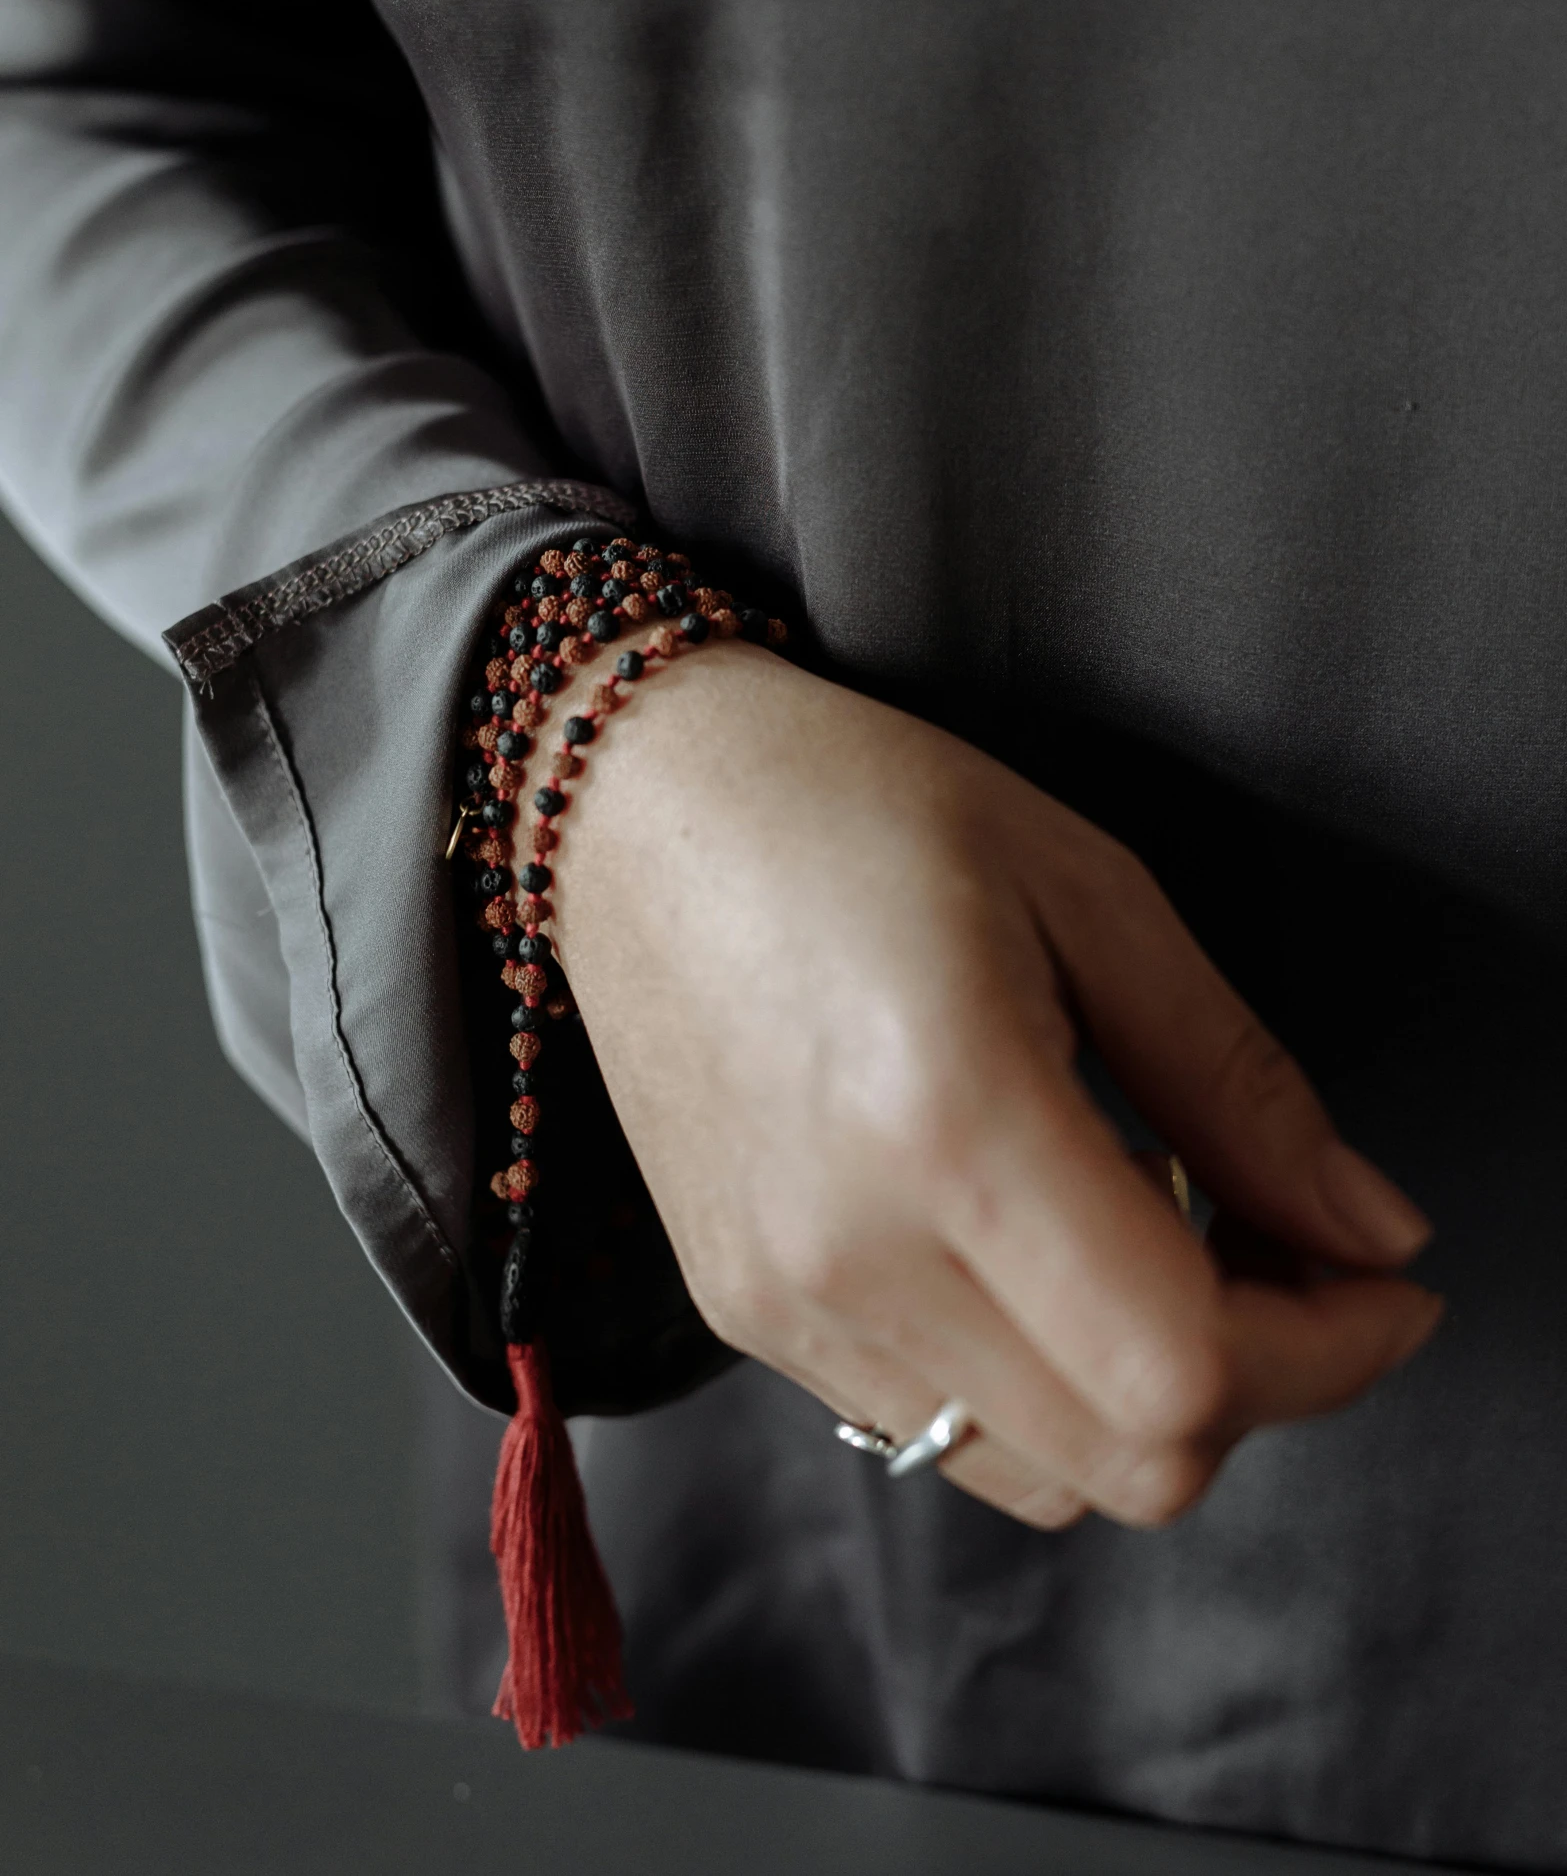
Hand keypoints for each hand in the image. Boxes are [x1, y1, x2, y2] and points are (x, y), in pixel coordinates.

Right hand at [540, 640, 1438, 1530]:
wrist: (635, 810)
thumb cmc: (853, 807)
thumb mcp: (1090, 892)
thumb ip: (1238, 1084)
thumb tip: (1368, 1231)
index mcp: (947, 1118)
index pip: (1186, 1368)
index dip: (1330, 1349)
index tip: (1378, 1281)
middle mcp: (850, 1250)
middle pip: (1133, 1463)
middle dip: (1264, 1383)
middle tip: (1289, 1256)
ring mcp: (784, 1303)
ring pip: (1044, 1480)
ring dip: (1150, 1402)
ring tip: (1162, 1248)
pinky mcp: (745, 1316)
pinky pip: (941, 1435)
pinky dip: (1042, 1391)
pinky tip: (1043, 1258)